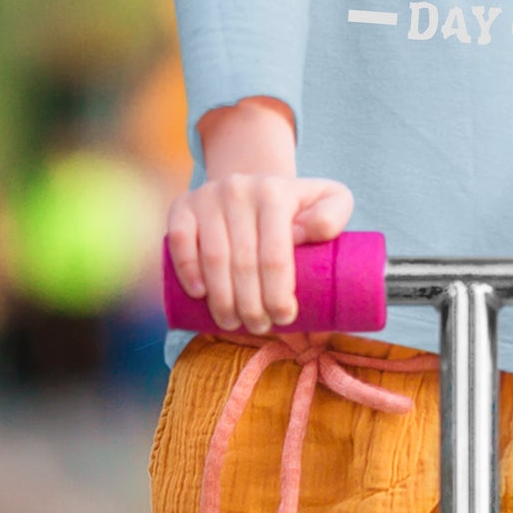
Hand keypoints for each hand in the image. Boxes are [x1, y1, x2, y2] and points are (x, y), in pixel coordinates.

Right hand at [165, 174, 354, 334]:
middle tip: (260, 328)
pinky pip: (179, 241)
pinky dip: (187, 271)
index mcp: (276, 191)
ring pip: (213, 258)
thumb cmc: (297, 205)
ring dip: (221, 300)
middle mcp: (240, 189)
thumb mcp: (331, 199)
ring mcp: (208, 195)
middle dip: (251, 305)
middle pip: (244, 262)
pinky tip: (200, 295)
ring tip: (233, 323)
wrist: (255, 184)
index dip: (278, 293)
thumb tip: (307, 233)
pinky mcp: (183, 205)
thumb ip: (333, 214)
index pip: (276, 254)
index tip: (285, 318)